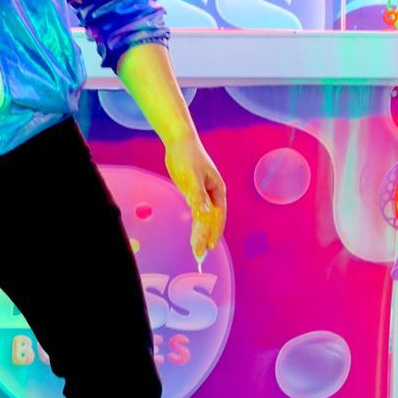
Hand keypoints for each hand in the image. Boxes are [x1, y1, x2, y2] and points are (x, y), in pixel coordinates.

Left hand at [163, 135, 226, 255]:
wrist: (180, 142)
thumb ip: (197, 195)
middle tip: (199, 255)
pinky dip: (195, 225)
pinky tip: (194, 235)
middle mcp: (212, 194)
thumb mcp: (192, 176)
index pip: (218, 216)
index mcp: (218, 190)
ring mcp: (203, 194)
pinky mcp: (192, 193)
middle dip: (206, 237)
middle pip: (211, 220)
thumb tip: (204, 214)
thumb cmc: (189, 156)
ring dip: (200, 233)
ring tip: (197, 250)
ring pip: (203, 218)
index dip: (214, 233)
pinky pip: (196, 212)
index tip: (209, 247)